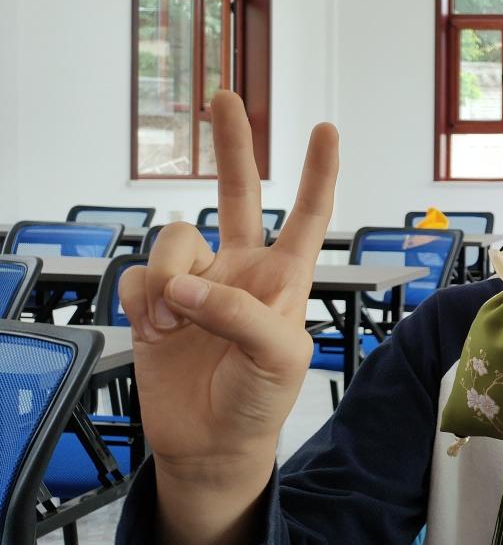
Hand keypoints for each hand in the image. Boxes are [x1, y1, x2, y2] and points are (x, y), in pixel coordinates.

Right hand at [119, 91, 338, 483]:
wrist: (210, 445)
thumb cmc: (260, 402)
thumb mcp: (277, 359)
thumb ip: (240, 315)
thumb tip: (186, 286)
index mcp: (284, 278)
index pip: (309, 216)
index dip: (318, 174)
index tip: (325, 130)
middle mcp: (241, 269)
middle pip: (238, 194)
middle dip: (233, 146)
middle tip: (226, 99)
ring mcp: (196, 282)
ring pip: (175, 239)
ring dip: (168, 278)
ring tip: (174, 322)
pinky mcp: (153, 301)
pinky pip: (136, 275)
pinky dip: (140, 300)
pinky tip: (154, 329)